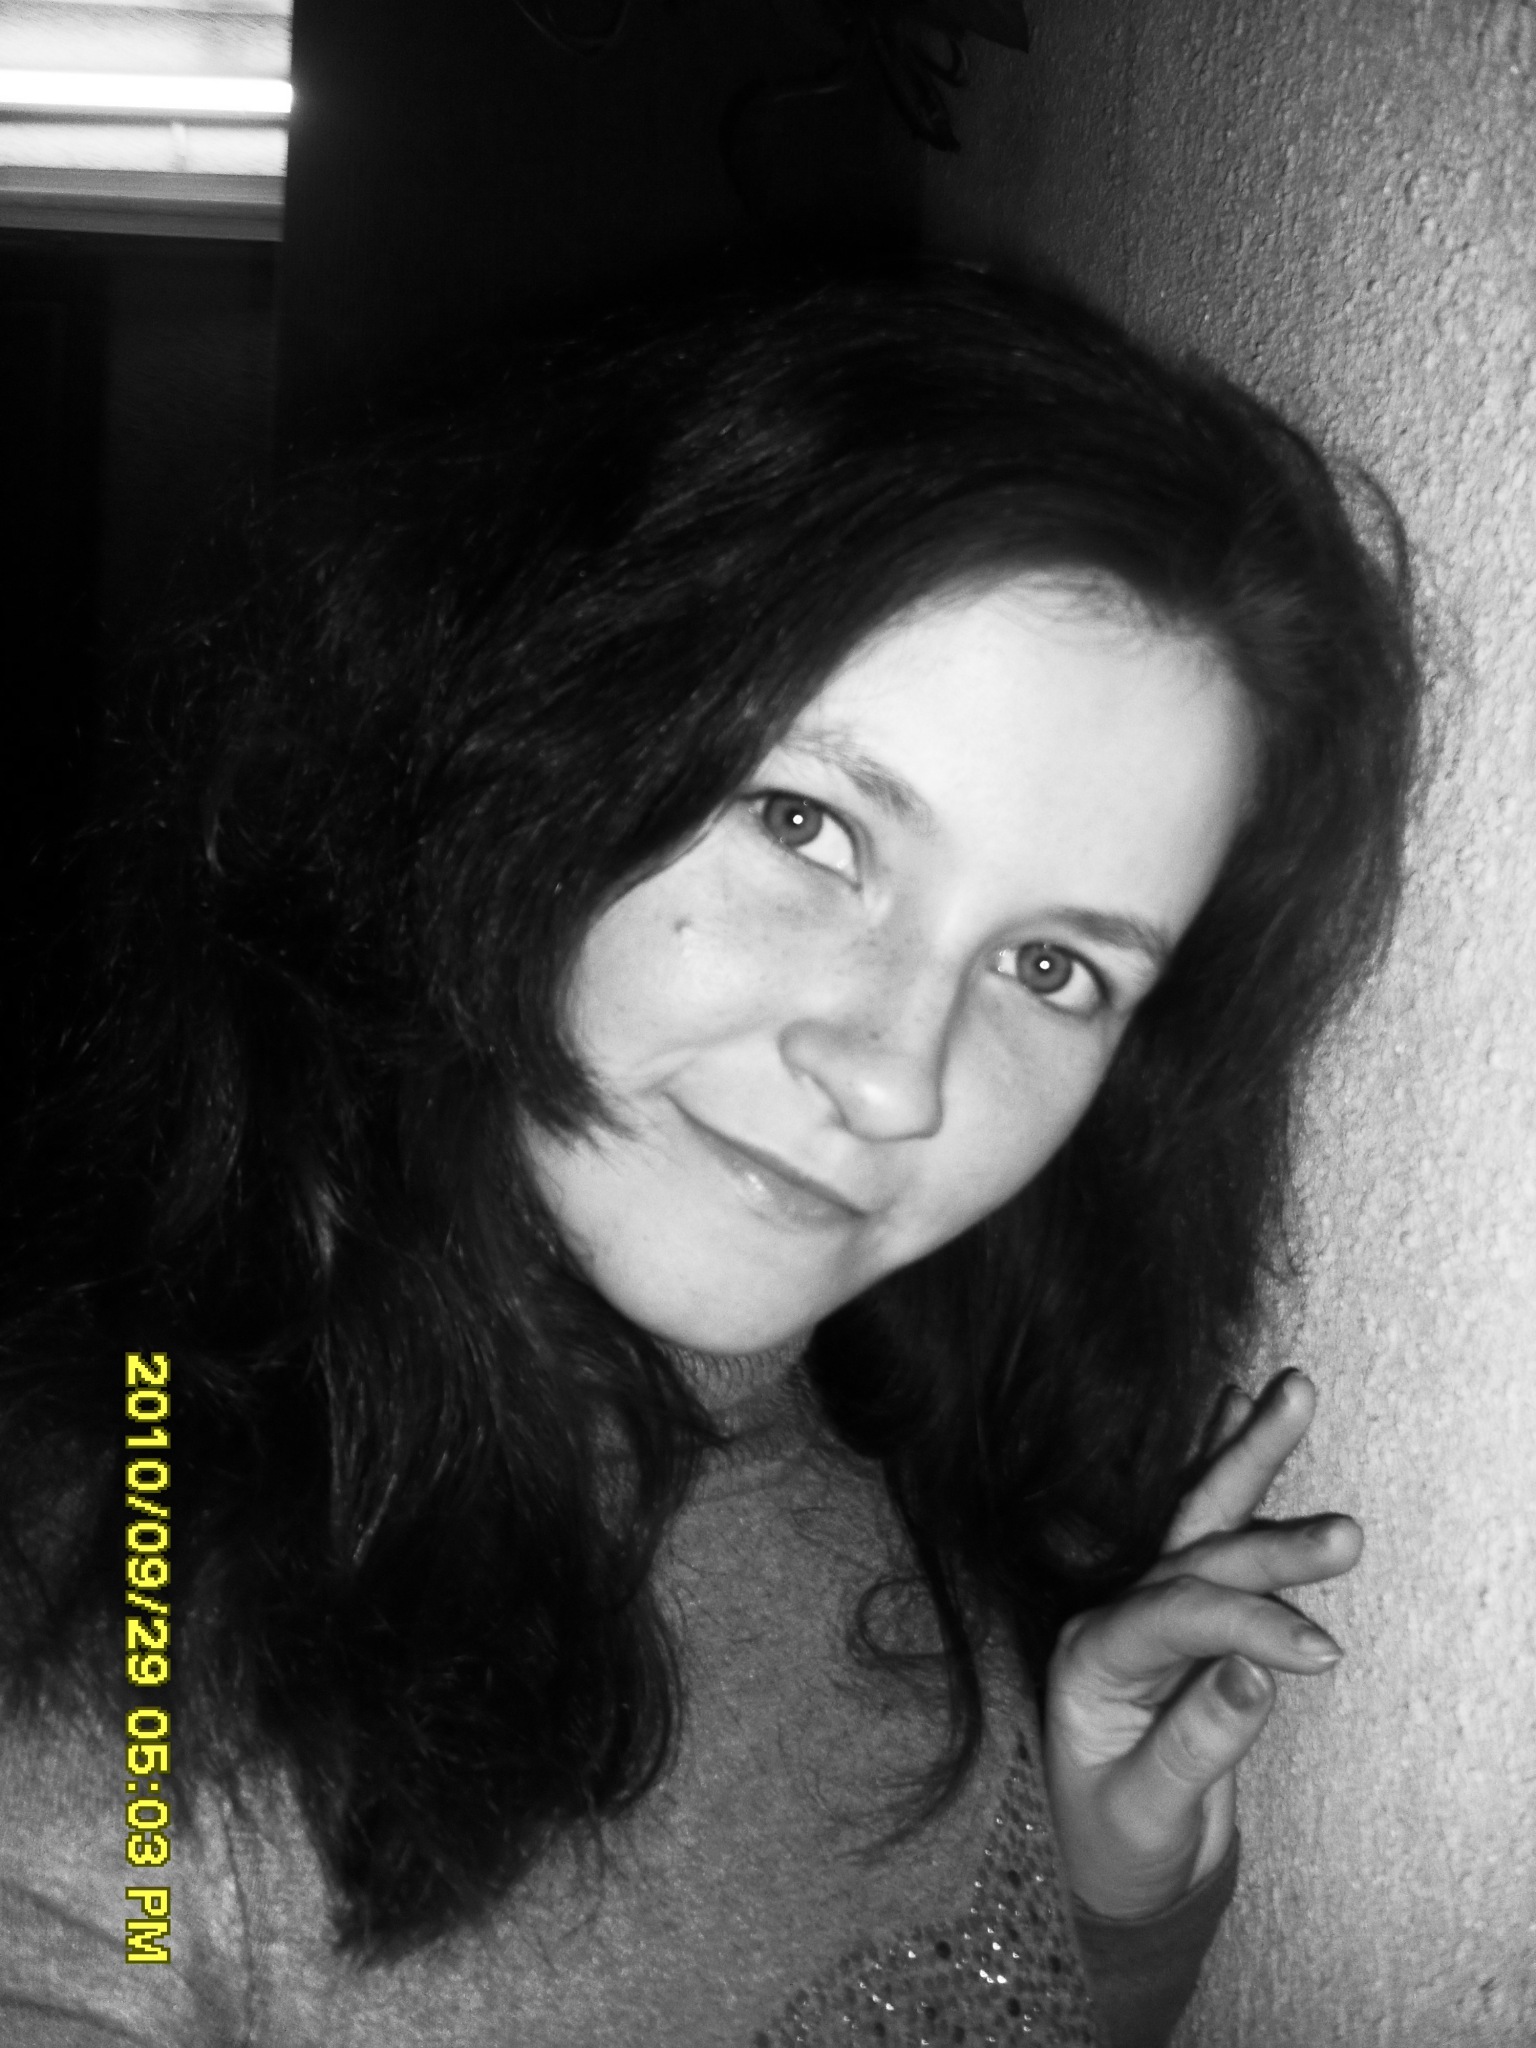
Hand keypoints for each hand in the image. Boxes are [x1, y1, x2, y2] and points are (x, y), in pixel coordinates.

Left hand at [1042, 1369, 1362, 1919]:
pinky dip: (1229, 1470)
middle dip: (1267, 1527)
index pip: (1173, 1617)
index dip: (1248, 1627)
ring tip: (1290, 1389)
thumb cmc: (1116, 1843)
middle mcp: (1114, 1616)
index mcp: (1090, 1658)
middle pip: (1191, 1550)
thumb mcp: (1147, 1811)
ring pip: (1201, 1518)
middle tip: (1345, 1525)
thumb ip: (1196, 1742)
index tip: (1322, 1656)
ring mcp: (1149, 1607)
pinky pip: (1208, 1531)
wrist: (1108, 1865)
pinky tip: (1237, 1407)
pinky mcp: (1185, 1614)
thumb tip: (1259, 1673)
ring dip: (1248, 1456)